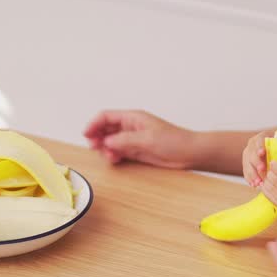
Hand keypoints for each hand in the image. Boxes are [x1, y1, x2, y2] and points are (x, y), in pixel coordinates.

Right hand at [83, 110, 197, 167]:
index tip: (86, 134)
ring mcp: (133, 139)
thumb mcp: (147, 139)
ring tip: (109, 155)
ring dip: (106, 148)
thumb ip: (125, 140)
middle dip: (97, 137)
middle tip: (95, 147)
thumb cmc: (175, 141)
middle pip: (106, 129)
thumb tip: (106, 142)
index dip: (94, 124)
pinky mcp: (137, 151)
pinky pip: (119, 151)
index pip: (106, 116)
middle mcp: (131, 127)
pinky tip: (115, 159)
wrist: (190, 153)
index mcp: (133, 117)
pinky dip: (114, 155)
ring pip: (111, 142)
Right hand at [241, 132, 267, 185]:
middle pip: (251, 152)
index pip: (259, 139)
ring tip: (258, 182)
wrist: (275, 152)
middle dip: (256, 162)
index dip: (259, 145)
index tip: (263, 152)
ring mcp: (248, 154)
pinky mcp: (246, 164)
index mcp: (262, 136)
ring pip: (247, 163)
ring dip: (252, 174)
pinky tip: (254, 185)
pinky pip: (245, 171)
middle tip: (262, 170)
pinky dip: (249, 178)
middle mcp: (253, 144)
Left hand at [260, 157, 276, 216]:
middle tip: (269, 168)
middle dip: (269, 172)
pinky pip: (269, 197)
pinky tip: (266, 183)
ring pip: (270, 188)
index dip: (275, 166)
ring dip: (266, 180)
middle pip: (275, 180)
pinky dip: (266, 189)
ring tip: (268, 175)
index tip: (272, 161)